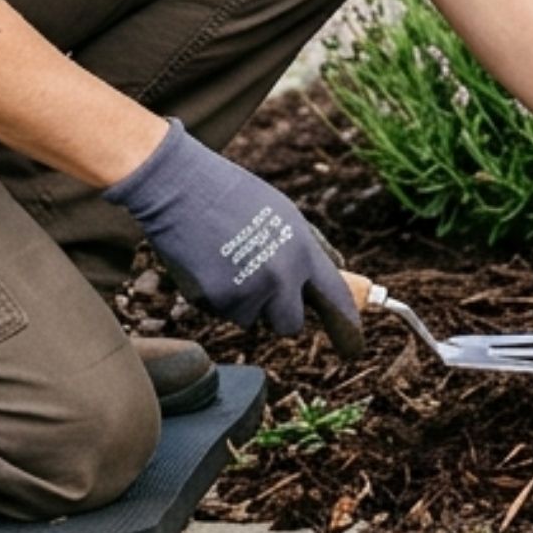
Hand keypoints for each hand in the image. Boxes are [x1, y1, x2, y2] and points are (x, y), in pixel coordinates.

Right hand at [104, 119, 364, 359]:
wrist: (178, 184)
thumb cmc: (231, 193)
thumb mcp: (282, 211)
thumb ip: (312, 246)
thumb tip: (341, 270)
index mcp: (302, 249)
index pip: (336, 300)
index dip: (348, 329)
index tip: (354, 348)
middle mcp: (281, 275)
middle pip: (290, 324)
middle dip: (278, 314)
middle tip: (259, 285)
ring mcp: (248, 289)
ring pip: (250, 318)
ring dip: (240, 299)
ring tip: (224, 256)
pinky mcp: (216, 299)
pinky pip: (221, 311)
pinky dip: (214, 295)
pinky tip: (205, 261)